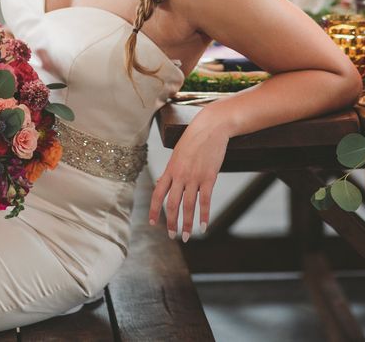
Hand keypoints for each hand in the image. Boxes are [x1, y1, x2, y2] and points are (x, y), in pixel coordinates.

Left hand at [148, 108, 229, 240]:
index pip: (158, 194)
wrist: (210, 127)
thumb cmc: (194, 138)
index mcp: (170, 169)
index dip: (154, 210)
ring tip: (186, 237)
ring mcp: (194, 177)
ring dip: (186, 224)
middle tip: (172, 236)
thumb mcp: (178, 153)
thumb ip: (172, 170)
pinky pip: (205, 201)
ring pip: (188, 206)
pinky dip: (204, 216)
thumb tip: (163, 182)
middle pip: (172, 204)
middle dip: (171, 223)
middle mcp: (180, 175)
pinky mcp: (208, 178)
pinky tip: (204, 226)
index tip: (153, 223)